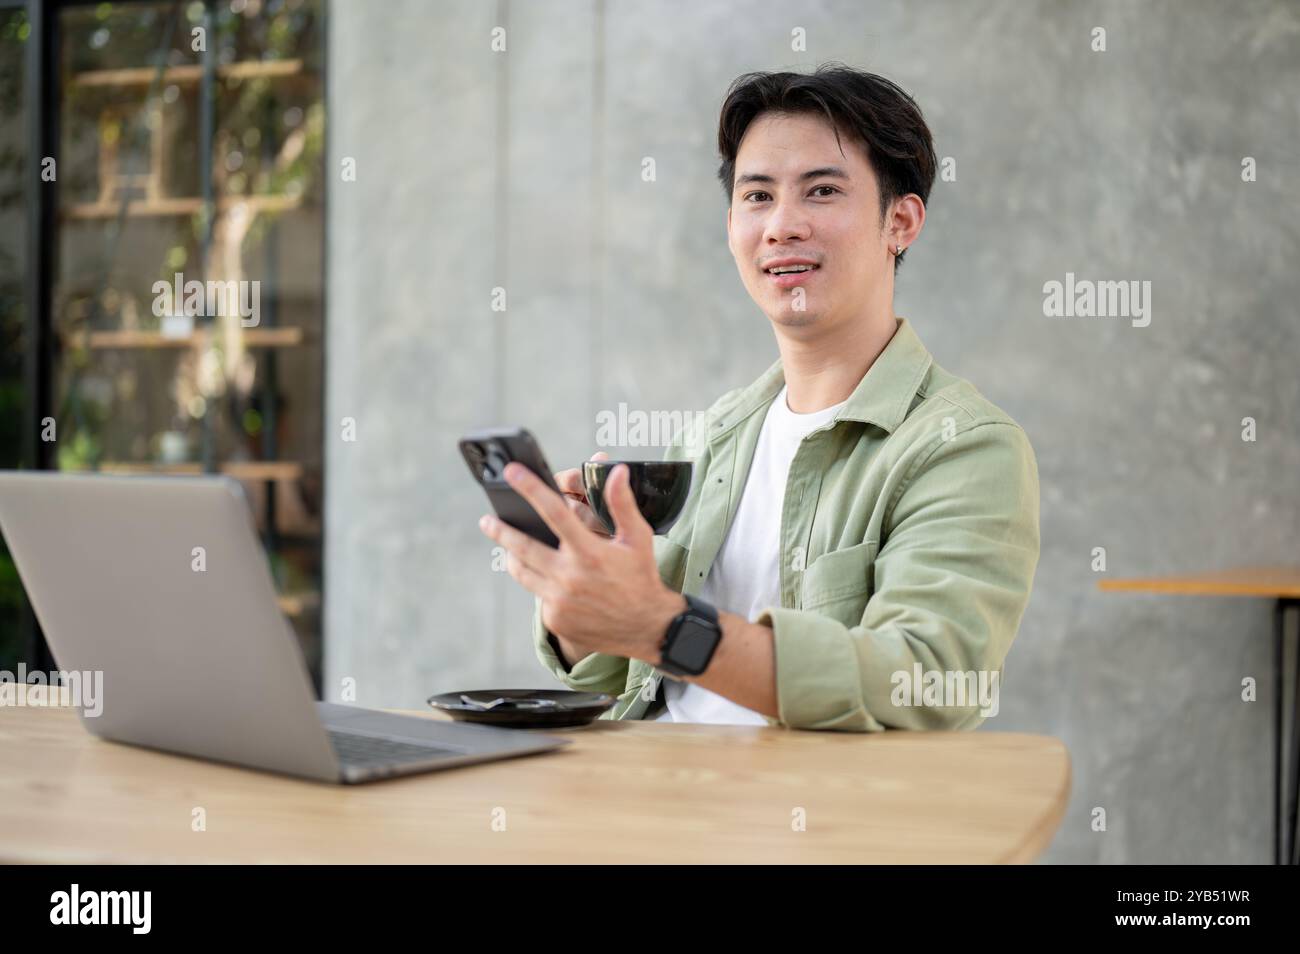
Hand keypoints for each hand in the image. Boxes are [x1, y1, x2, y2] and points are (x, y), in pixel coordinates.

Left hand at [477, 460, 685, 662]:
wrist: (646, 627)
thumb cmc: (641, 577)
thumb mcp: (637, 539)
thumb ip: (622, 504)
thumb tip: (616, 472)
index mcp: (588, 551)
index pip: (553, 511)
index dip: (530, 488)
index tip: (512, 473)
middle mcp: (569, 576)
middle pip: (523, 546)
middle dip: (501, 530)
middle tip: (487, 520)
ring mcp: (559, 600)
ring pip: (523, 572)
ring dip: (512, 556)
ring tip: (508, 548)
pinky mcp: (555, 618)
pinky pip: (537, 595)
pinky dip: (539, 582)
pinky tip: (544, 577)